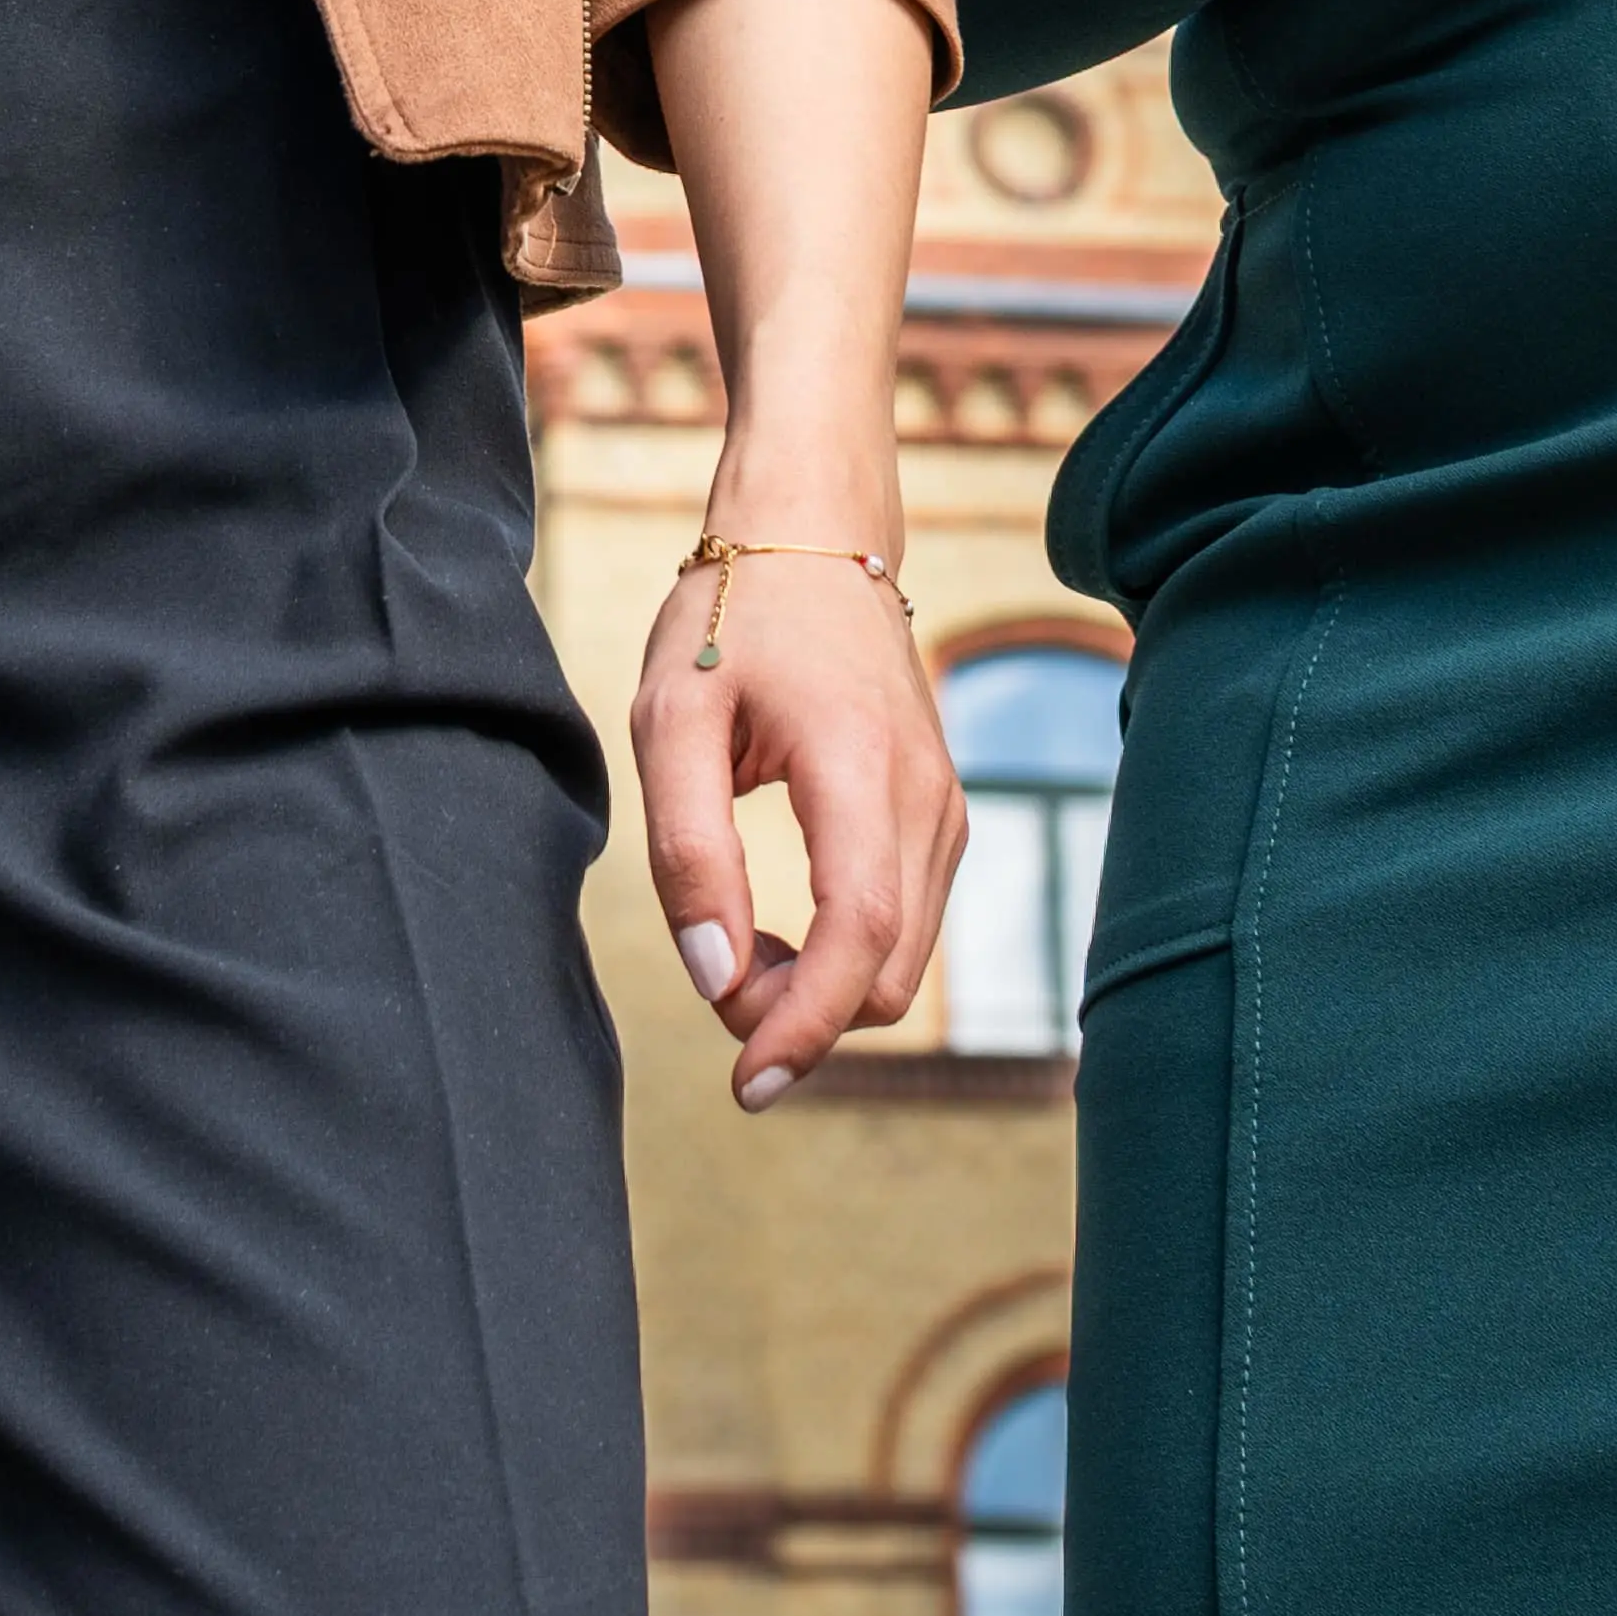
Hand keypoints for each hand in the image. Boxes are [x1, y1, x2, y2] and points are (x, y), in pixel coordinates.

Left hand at [640, 522, 954, 1107]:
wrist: (814, 533)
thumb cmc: (730, 620)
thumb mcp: (671, 721)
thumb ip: (690, 851)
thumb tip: (717, 978)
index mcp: (858, 765)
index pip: (861, 936)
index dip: (807, 1026)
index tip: (746, 1082)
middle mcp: (925, 795)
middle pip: (888, 975)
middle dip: (801, 1015)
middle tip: (714, 976)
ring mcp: (945, 806)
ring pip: (903, 963)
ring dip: (822, 991)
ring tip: (738, 944)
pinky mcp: (941, 814)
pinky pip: (907, 925)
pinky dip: (847, 955)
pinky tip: (782, 926)